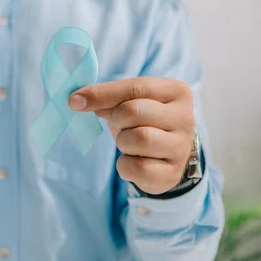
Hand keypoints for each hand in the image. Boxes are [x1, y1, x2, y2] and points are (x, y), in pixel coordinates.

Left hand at [69, 77, 193, 194]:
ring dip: (122, 142)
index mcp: (176, 91)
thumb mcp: (128, 103)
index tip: (74, 101)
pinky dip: (125, 166)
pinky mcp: (173, 173)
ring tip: (129, 143)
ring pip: (139, 139)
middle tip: (121, 126)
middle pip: (133, 112)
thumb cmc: (143, 122)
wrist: (165, 156)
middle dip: (117, 120)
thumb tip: (77, 100)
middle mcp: (185, 117)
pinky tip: (132, 161)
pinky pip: (138, 168)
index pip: (135, 88)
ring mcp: (182, 147)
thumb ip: (107, 97)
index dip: (101, 94)